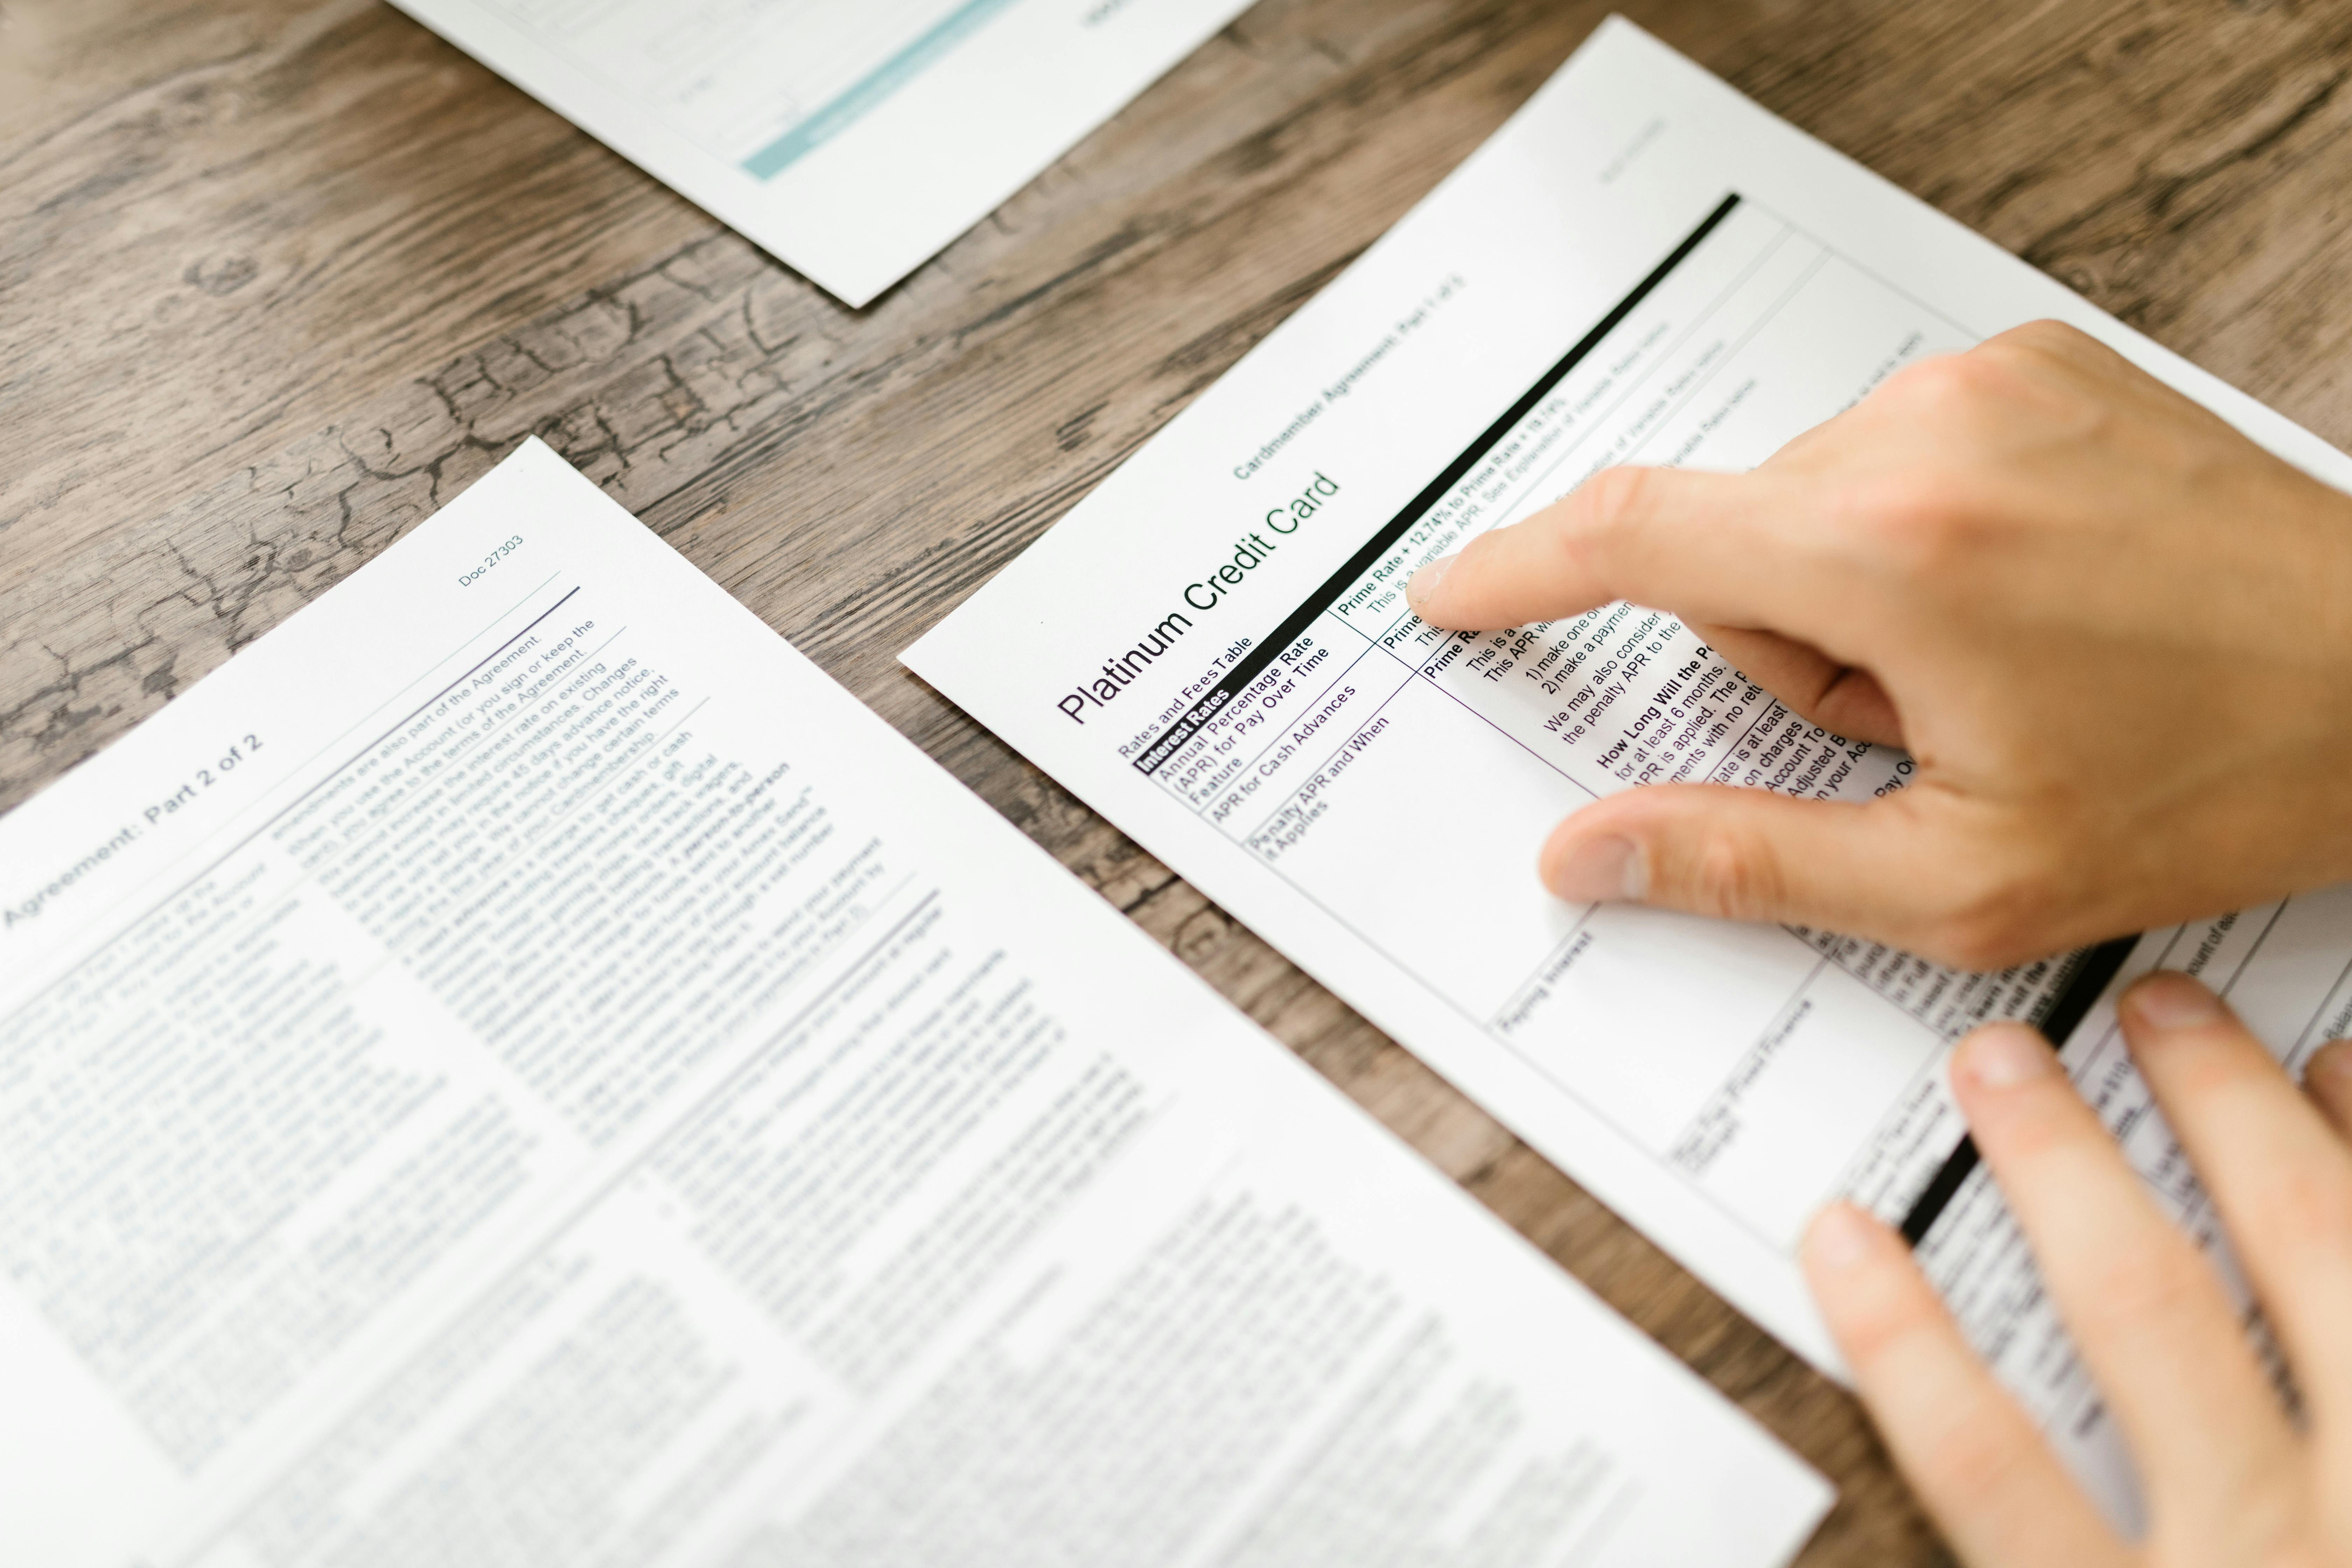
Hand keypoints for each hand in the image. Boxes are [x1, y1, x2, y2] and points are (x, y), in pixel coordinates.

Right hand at [1404, 321, 2351, 968]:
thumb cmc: (2217, 778)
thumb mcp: (1963, 876)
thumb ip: (1746, 859)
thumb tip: (1585, 854)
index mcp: (1893, 546)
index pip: (1631, 533)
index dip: (1516, 567)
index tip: (1452, 592)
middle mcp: (1929, 426)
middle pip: (1732, 539)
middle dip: (1785, 648)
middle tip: (1918, 725)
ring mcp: (1991, 381)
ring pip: (1808, 499)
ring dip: (1854, 597)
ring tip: (1990, 667)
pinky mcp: (2038, 364)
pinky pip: (1891, 454)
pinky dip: (1914, 536)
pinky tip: (2022, 601)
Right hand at [1800, 971, 2351, 1566]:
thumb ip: (2064, 1549)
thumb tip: (1956, 1529)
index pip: (1999, 1477)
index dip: (1908, 1348)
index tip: (1847, 1239)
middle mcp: (2290, 1555)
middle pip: (2149, 1324)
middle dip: (2067, 1171)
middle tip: (2008, 1061)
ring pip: (2319, 1268)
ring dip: (2232, 1130)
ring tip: (2173, 1026)